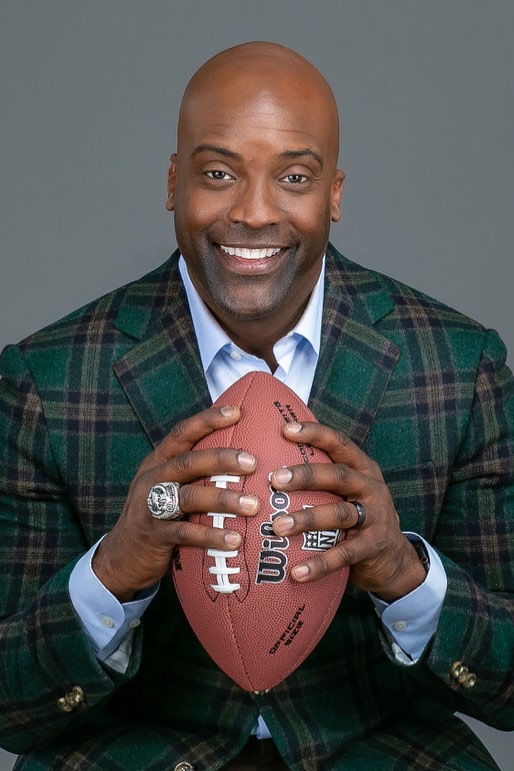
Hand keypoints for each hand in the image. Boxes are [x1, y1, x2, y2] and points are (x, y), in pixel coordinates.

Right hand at [93, 405, 258, 601]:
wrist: (121, 557)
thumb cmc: (156, 516)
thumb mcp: (167, 488)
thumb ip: (193, 474)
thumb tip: (240, 459)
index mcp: (158, 463)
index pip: (182, 434)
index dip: (207, 420)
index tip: (236, 412)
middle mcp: (152, 479)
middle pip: (188, 462)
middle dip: (222, 459)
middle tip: (252, 462)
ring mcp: (150, 507)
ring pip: (189, 497)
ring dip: (223, 500)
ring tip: (253, 505)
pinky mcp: (154, 535)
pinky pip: (186, 533)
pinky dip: (211, 536)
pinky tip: (235, 540)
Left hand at [269, 421, 425, 600]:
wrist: (396, 559)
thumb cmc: (358, 517)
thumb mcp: (348, 492)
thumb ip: (322, 478)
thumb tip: (271, 462)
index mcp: (363, 469)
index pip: (339, 443)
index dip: (315, 433)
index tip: (286, 430)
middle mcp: (371, 488)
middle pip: (338, 476)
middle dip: (306, 475)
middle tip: (275, 480)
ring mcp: (375, 517)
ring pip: (339, 514)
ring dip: (307, 519)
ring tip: (277, 527)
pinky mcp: (373, 547)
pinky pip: (343, 554)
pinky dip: (319, 563)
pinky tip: (296, 573)